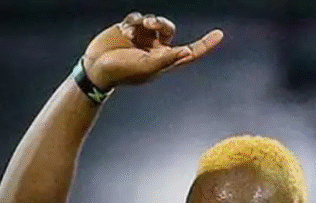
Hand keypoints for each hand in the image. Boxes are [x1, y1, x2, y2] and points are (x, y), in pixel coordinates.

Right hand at [81, 12, 222, 89]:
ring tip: (136, 28)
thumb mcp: (146, 67)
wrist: (96, 67)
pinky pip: (138, 18)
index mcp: (164, 61)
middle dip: (161, 24)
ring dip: (147, 21)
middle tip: (151, 24)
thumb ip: (166, 58)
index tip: (219, 34)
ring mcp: (142, 38)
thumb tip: (187, 52)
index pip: (190, 52)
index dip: (205, 44)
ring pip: (154, 21)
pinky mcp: (129, 29)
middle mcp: (155, 49)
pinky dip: (133, 21)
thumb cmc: (122, 71)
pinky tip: (125, 30)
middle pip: (168, 29)